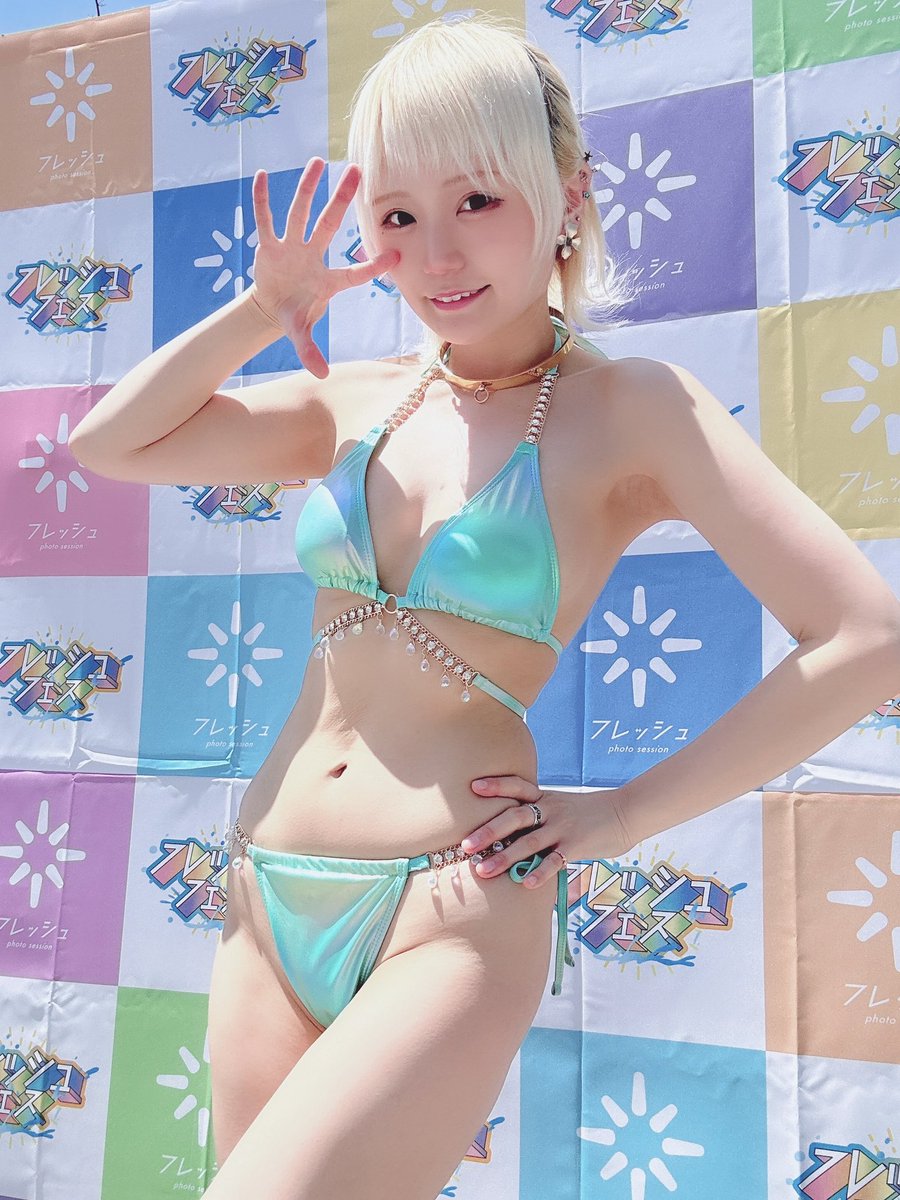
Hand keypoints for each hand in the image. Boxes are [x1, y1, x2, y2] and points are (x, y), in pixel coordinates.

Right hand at [248, 158, 400, 377]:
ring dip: (306, 189)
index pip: (354, 273)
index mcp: (327, 280)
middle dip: (341, 200)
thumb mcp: (301, 335)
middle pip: (329, 224)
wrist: (272, 307)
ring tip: (316, 161)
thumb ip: (310, 351)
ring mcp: (291, 248)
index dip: (372, 268)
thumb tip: (322, 375)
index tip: (395, 259)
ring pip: (299, 213)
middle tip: (357, 171)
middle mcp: (313, 256)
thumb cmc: (295, 315)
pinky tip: (260, 176)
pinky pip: (264, 220)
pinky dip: (261, 200)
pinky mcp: (268, 246)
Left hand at [462, 775, 621, 889]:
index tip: (473, 786)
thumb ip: (540, 814)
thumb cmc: (590, 812)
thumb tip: (513, 828)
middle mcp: (551, 810)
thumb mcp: (562, 805)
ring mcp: (563, 827)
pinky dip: (540, 872)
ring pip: (529, 842)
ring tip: (483, 871)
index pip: (517, 787)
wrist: (626, 812)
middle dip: (488, 831)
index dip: (496, 785)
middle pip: (515, 816)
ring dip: (504, 857)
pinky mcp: (577, 846)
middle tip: (465, 845)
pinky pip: (555, 861)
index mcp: (545, 798)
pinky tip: (526, 884)